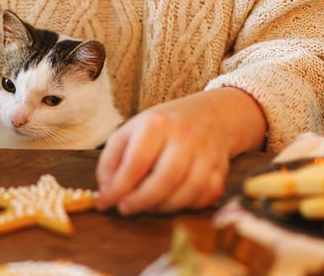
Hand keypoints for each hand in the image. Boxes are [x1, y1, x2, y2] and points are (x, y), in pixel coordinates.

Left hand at [95, 88, 265, 213]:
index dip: (118, 188)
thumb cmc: (162, 127)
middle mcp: (185, 137)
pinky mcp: (221, 170)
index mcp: (157, 124)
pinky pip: (203, 198)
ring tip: (145, 206)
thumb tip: (105, 190)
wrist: (210, 116)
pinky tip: (169, 201)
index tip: (104, 202)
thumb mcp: (131, 131)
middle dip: (141, 201)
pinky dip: (184, 206)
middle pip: (164, 179)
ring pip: (186, 192)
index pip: (136, 162)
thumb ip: (112, 158)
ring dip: (161, 207)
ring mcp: (207, 154)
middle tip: (124, 208)